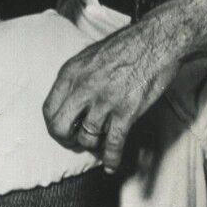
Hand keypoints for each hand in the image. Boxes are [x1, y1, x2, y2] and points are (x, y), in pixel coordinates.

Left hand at [43, 15, 181, 172]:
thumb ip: (76, 79)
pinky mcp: (126, 112)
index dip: (53, 125)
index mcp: (71, 73)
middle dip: (67, 139)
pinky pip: (113, 143)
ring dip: (93, 145)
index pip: (49, 109)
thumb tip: (68, 102)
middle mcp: (83, 88)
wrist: (157, 40)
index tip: (63, 129)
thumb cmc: (126, 46)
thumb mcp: (89, 56)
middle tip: (76, 141)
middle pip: (61, 128)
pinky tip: (110, 165)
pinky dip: (111, 158)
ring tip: (99, 143)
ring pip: (87, 138)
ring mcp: (105, 101)